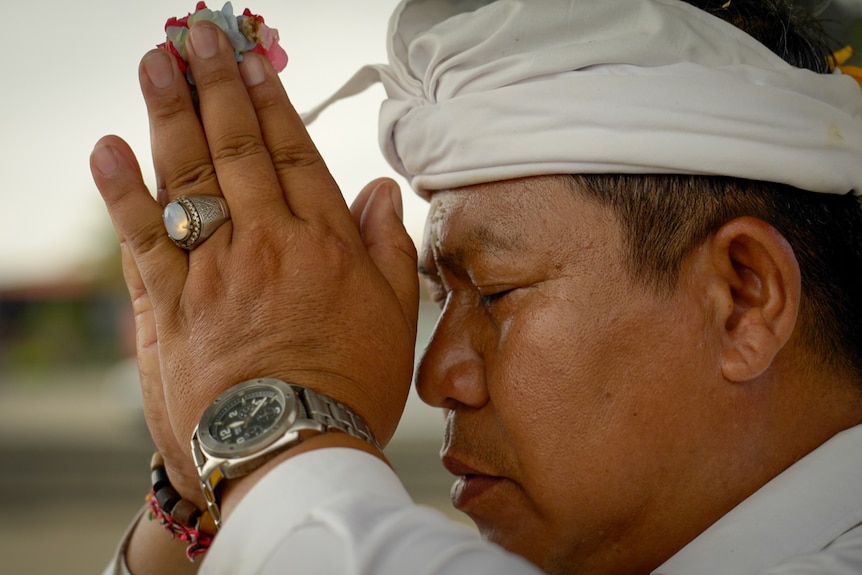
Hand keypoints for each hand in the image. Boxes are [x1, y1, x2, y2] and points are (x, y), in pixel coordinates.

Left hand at [90, 21, 418, 494]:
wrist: (292, 449)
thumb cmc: (350, 386)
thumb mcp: (394, 315)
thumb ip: (388, 246)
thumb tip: (381, 191)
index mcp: (323, 242)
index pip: (292, 153)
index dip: (269, 101)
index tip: (251, 60)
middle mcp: (267, 241)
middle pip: (236, 148)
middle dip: (215, 84)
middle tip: (197, 35)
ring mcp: (215, 270)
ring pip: (189, 178)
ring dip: (170, 115)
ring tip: (157, 65)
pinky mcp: (172, 304)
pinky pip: (142, 238)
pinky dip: (122, 191)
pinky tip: (107, 148)